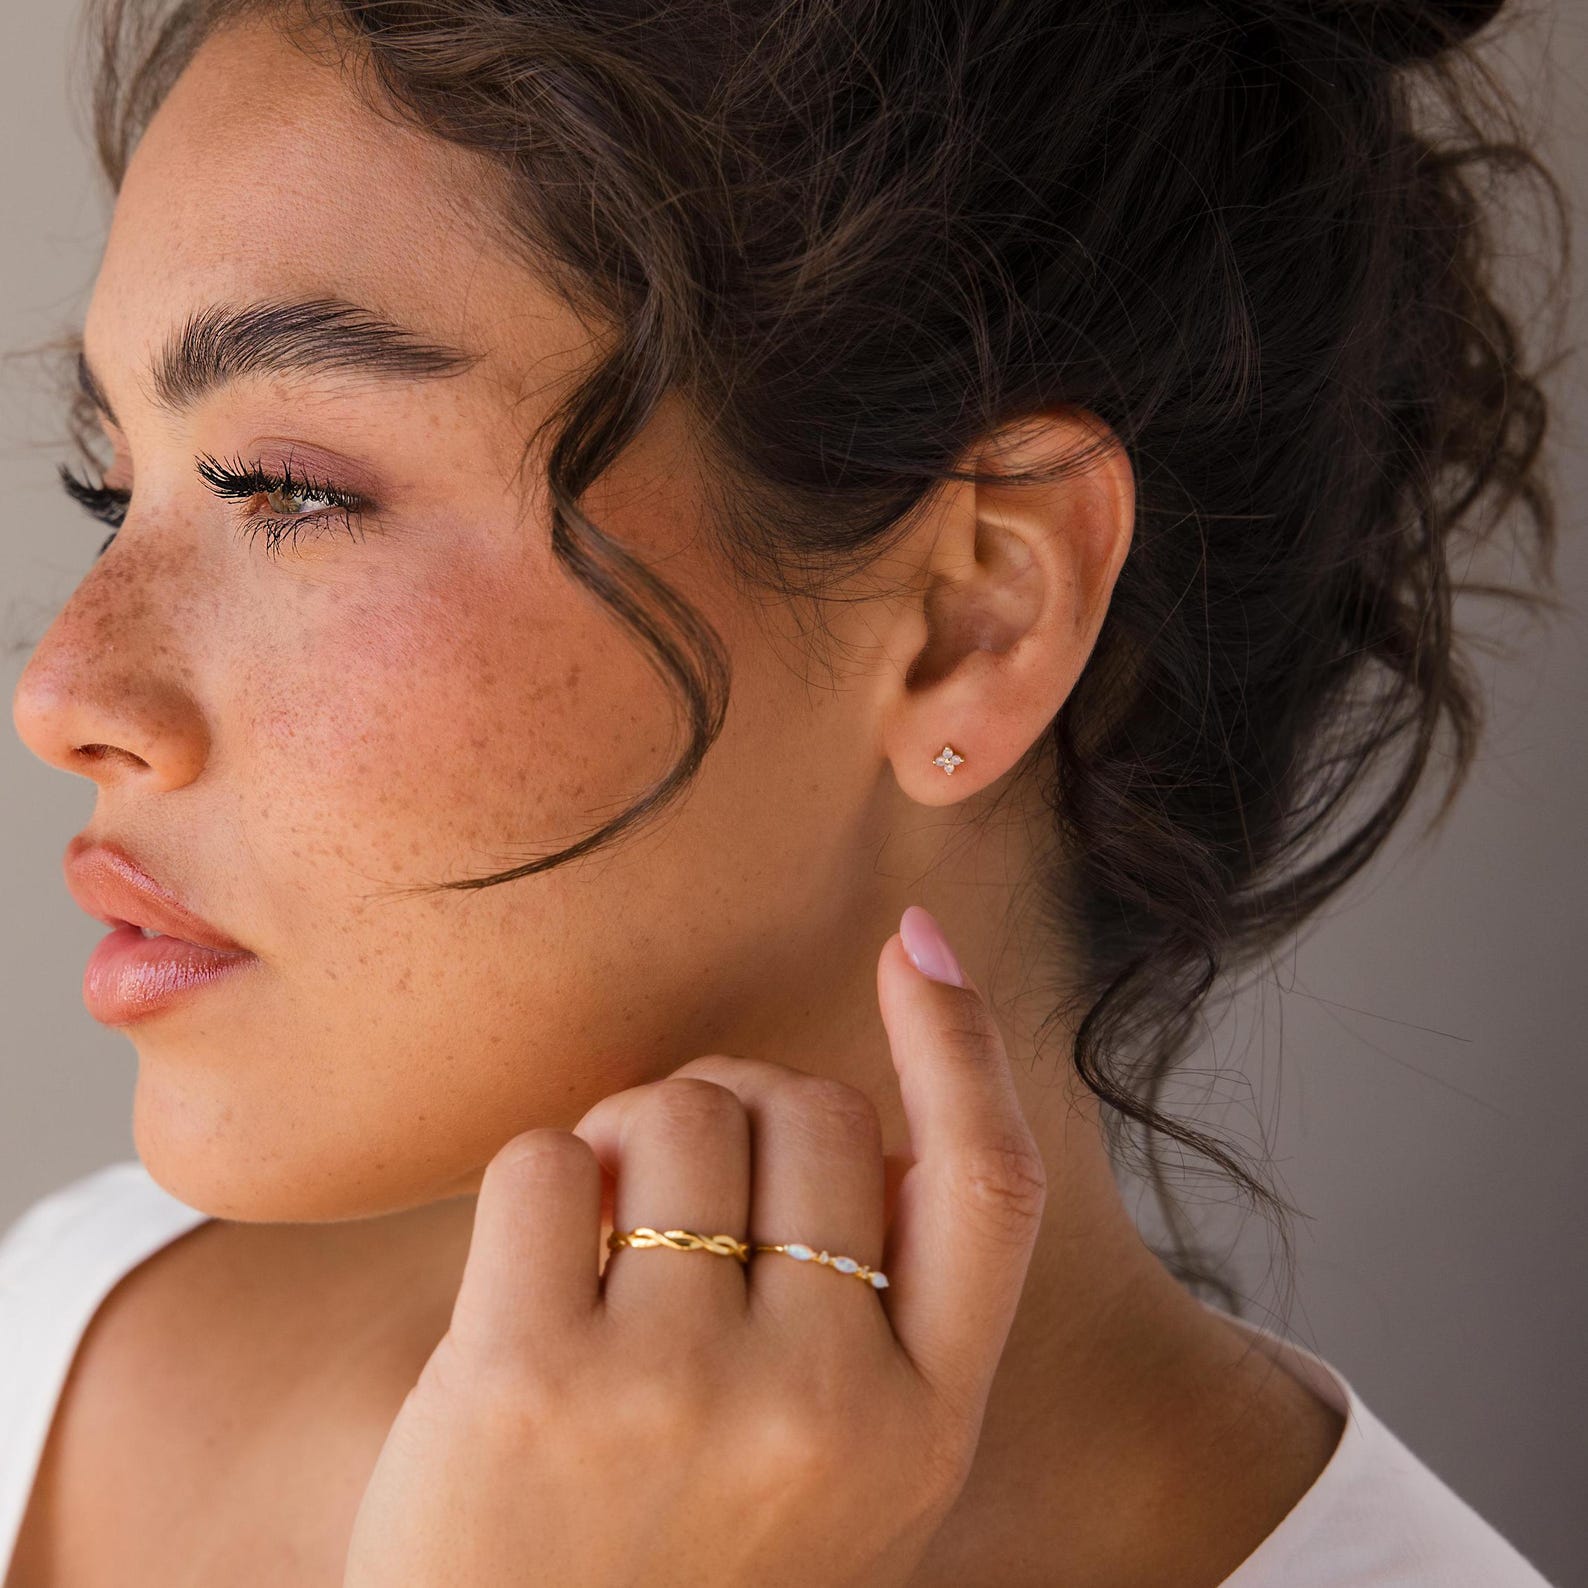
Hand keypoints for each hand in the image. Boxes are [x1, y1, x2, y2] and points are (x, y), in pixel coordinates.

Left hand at [342, 906, 1046, 1587]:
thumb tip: (865, 1117)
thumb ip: (884, 1321)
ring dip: (628, 1135)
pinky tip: (529, 1274)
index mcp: (926, 1428)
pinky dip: (539, 1177)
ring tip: (605, 1237)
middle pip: (805, 1108)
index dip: (961, 1044)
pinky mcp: (527, 1380)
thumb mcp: (848, 1484)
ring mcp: (677, 1392)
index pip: (988, 1185)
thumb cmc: (685, 1569)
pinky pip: (548, 1156)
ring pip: (675, 1110)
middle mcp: (825, 1405)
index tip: (917, 946)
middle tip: (680, 1190)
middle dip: (736, 1107)